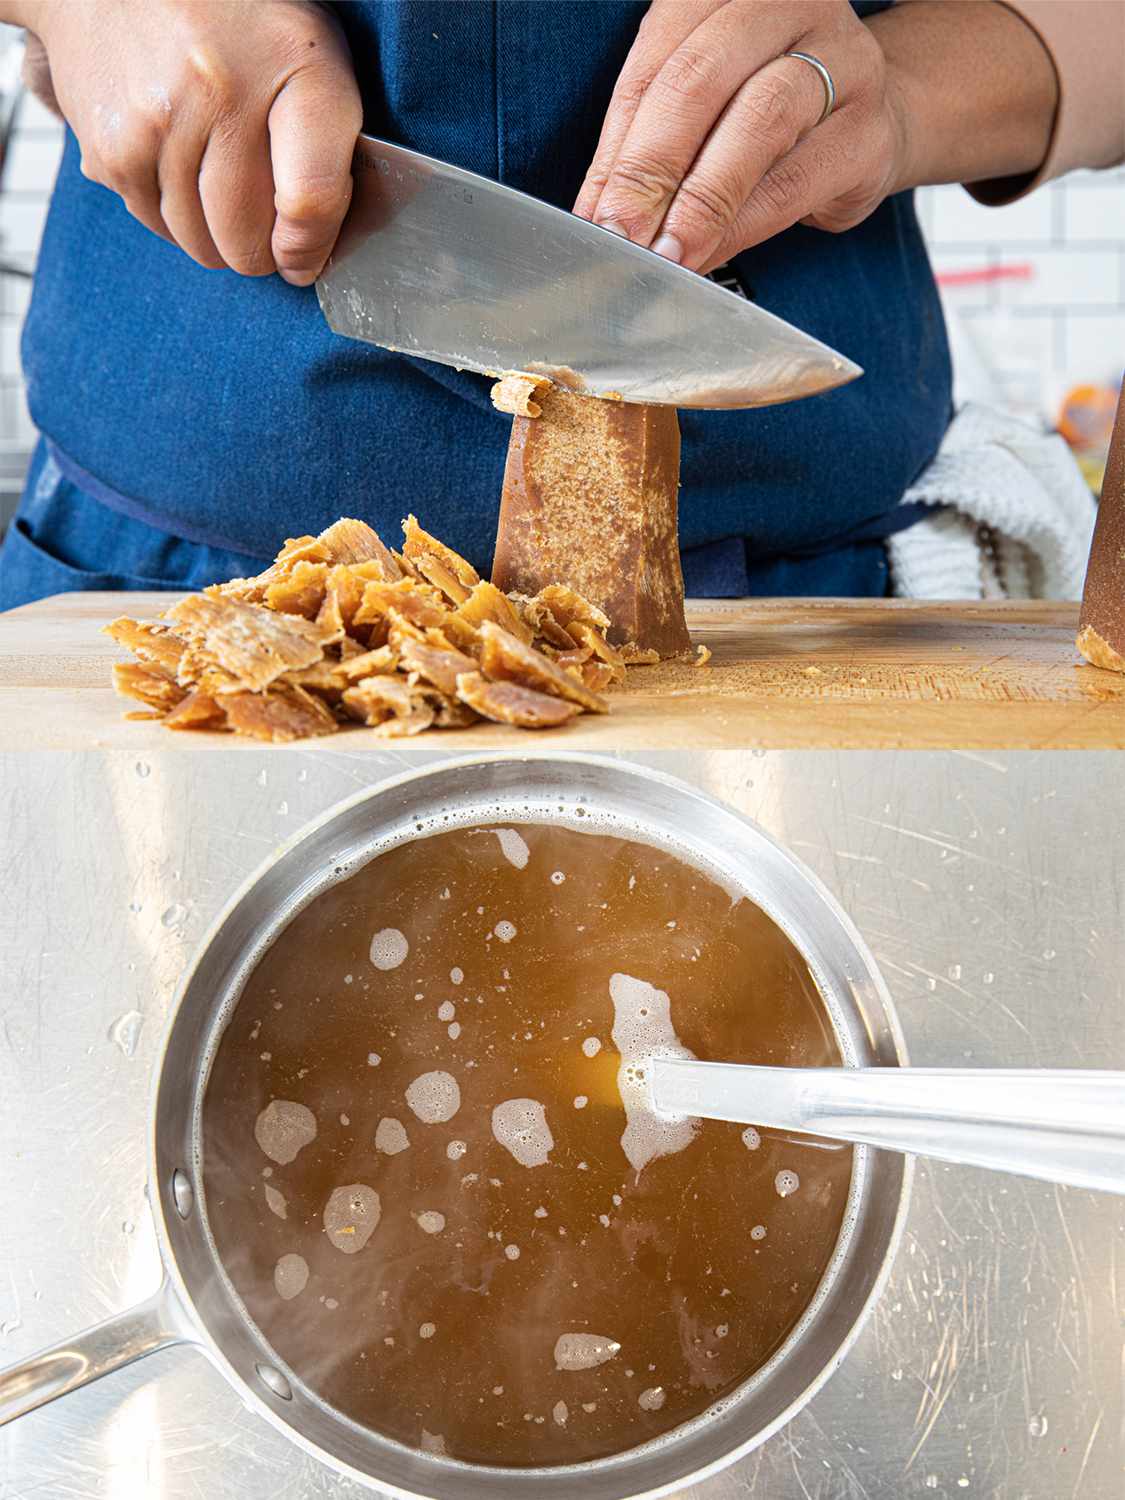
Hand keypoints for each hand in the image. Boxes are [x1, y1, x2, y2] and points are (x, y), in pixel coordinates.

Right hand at [23, 0, 361, 282]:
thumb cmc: (239, 23)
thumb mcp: (310, 58)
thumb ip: (329, 152)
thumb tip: (306, 256)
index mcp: (292, 64)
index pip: (310, 200)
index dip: (311, 249)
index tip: (306, 256)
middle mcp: (219, 91)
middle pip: (248, 240)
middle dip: (263, 248)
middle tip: (262, 217)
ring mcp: (156, 122)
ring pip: (203, 245)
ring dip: (217, 236)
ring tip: (219, 180)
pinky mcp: (111, 149)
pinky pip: (158, 226)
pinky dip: (176, 217)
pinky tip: (180, 165)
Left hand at [574, 0, 906, 272]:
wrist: (865, 128)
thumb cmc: (763, 115)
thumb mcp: (701, 110)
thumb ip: (648, 146)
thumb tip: (600, 217)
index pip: (656, 57)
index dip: (617, 143)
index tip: (593, 215)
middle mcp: (791, 5)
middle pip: (701, 78)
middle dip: (651, 167)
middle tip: (622, 233)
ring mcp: (843, 61)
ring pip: (758, 122)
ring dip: (701, 199)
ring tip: (667, 252)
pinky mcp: (869, 132)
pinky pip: (796, 180)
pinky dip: (743, 225)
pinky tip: (710, 254)